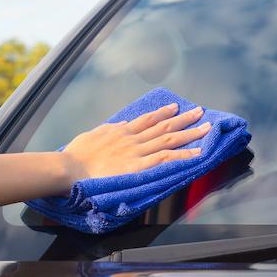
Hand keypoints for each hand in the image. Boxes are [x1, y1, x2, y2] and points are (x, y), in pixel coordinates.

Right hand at [62, 103, 209, 182]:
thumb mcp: (91, 135)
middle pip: (163, 126)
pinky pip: (167, 158)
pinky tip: (198, 153)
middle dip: (183, 119)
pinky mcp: (139, 166)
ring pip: (169, 139)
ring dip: (189, 133)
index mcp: (120, 131)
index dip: (162, 113)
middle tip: (199, 112)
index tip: (175, 107)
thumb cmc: (75, 156)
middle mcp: (132, 138)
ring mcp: (137, 151)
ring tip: (206, 127)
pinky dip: (184, 155)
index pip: (146, 119)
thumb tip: (120, 124)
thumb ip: (107, 129)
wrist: (71, 168)